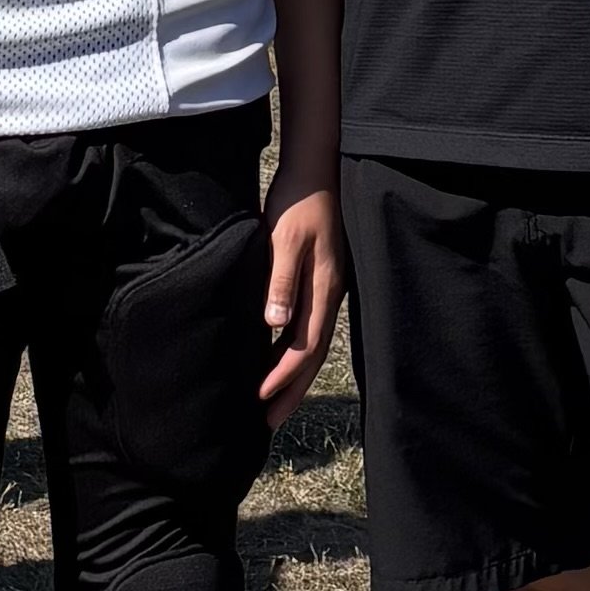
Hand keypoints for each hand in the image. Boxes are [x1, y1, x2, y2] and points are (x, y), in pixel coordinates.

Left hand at [259, 171, 344, 430]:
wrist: (317, 168)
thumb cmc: (298, 201)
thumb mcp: (283, 238)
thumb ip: (280, 281)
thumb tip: (274, 325)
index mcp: (323, 288)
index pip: (303, 346)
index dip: (283, 377)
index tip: (259, 400)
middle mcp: (330, 294)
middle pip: (312, 354)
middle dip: (291, 390)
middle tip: (268, 422)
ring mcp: (329, 287)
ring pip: (312, 342)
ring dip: (294, 375)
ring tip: (273, 401)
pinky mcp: (323, 279)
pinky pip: (310, 325)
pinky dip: (295, 349)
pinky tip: (279, 354)